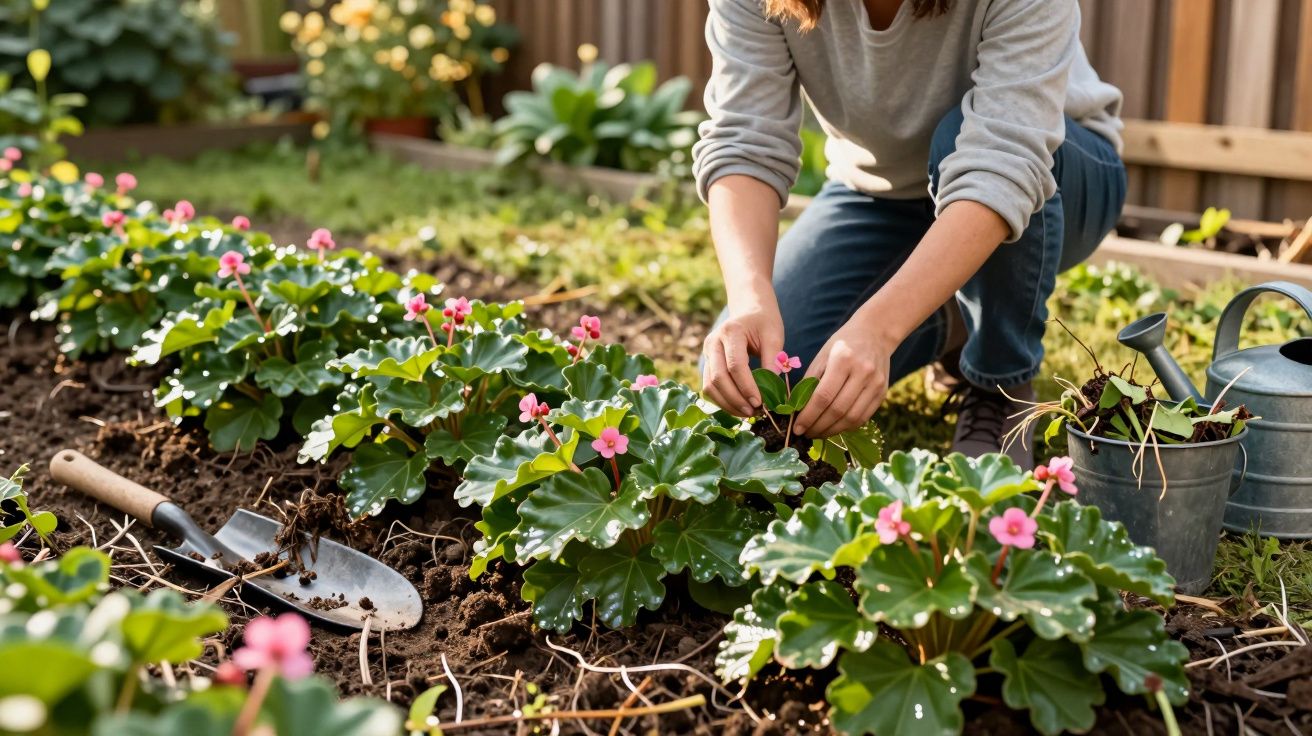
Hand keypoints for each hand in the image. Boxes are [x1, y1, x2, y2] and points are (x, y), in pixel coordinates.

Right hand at [702, 295, 783, 416]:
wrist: (749, 310)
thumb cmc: (764, 322)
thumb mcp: (774, 335)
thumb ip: (773, 360)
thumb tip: (772, 391)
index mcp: (731, 332)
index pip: (735, 365)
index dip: (747, 387)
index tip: (761, 403)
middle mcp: (713, 342)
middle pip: (718, 378)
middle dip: (736, 399)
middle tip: (755, 412)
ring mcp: (707, 353)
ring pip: (709, 386)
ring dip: (728, 404)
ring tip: (748, 413)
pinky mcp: (707, 363)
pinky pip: (709, 387)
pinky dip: (722, 401)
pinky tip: (739, 407)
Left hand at [792, 316, 891, 437]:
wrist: (875, 334)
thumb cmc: (843, 344)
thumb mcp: (822, 356)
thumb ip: (810, 382)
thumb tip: (797, 410)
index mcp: (843, 359)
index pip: (823, 396)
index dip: (809, 416)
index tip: (797, 428)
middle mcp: (863, 372)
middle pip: (838, 410)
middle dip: (818, 427)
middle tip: (805, 434)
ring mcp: (876, 384)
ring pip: (852, 418)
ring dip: (832, 431)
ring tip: (817, 433)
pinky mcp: (883, 393)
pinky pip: (863, 417)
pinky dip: (846, 426)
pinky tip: (834, 427)